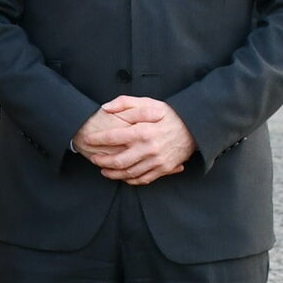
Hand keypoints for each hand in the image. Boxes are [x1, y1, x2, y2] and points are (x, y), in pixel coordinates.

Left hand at [80, 96, 196, 184]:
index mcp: (143, 131)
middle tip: (93, 158)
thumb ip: (125, 103)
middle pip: (118, 161)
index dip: (97, 140)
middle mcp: (149, 148)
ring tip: (104, 170)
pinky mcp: (164, 168)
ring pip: (129, 173)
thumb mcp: (148, 102)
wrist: (194, 127)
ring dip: (113, 173)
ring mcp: (157, 161)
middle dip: (102, 161)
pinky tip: (123, 176)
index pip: (113, 137)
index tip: (88, 140)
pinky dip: (130, 180)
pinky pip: (144, 179)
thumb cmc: (169, 114)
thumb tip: (105, 108)